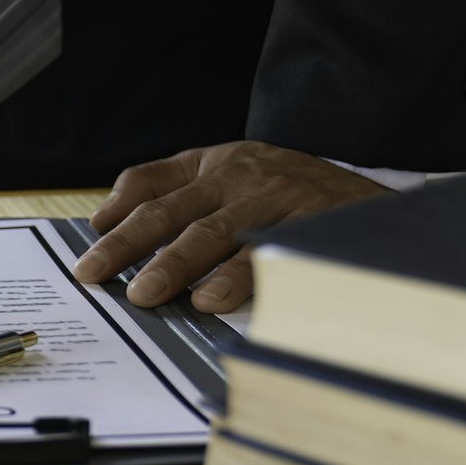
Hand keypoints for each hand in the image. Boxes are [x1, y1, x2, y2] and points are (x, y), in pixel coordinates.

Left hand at [72, 141, 388, 311]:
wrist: (377, 202)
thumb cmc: (292, 194)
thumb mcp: (235, 174)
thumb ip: (171, 188)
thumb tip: (105, 219)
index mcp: (217, 164)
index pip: (153, 183)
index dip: (116, 214)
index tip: (88, 247)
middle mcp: (242, 177)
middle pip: (172, 212)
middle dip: (128, 245)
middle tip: (96, 274)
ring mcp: (277, 200)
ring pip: (216, 233)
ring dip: (176, 265)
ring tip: (148, 293)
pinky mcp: (310, 227)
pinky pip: (267, 256)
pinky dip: (238, 279)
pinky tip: (216, 300)